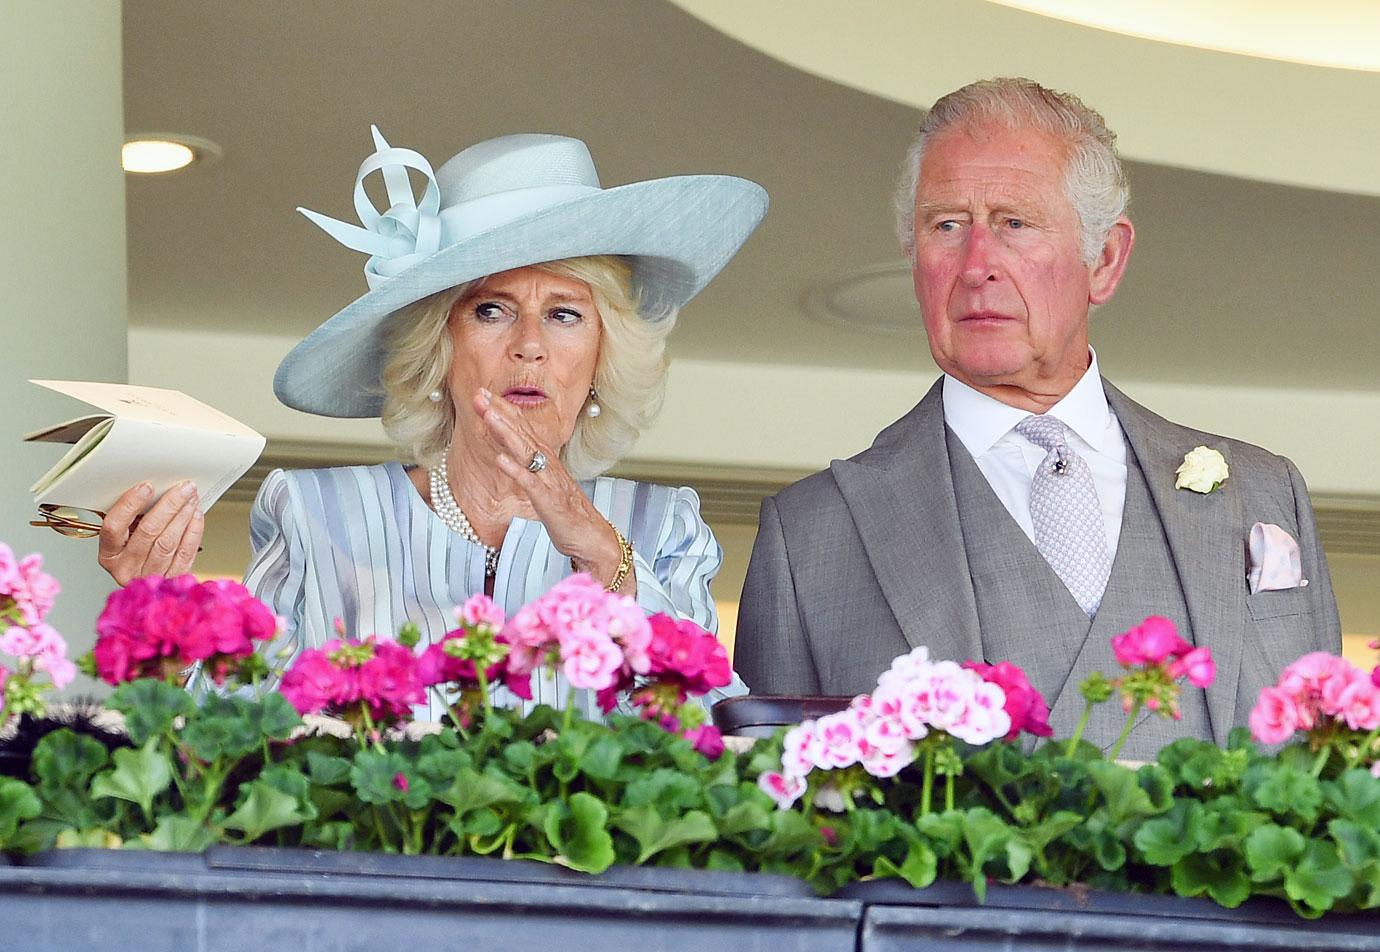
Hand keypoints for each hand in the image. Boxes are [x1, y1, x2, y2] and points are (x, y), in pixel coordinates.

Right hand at [98, 481, 203, 585]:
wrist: (150, 585)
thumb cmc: (136, 551)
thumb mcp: (125, 534)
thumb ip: (133, 517)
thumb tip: (155, 489)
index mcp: (109, 554)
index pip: (113, 527)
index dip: (129, 505)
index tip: (146, 487)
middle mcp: (127, 567)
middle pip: (148, 532)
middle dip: (168, 505)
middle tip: (183, 488)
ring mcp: (150, 575)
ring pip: (168, 542)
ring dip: (183, 515)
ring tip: (191, 498)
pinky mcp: (172, 578)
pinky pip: (185, 553)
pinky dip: (193, 531)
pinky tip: (196, 516)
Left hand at [474, 388, 633, 594]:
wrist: (591, 536)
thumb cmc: (567, 512)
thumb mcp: (545, 482)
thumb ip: (531, 464)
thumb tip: (510, 451)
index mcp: (546, 459)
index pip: (523, 427)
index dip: (503, 409)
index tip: (484, 392)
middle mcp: (548, 464)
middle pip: (521, 432)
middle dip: (499, 412)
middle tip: (480, 393)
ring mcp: (548, 481)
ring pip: (525, 451)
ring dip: (505, 432)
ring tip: (487, 416)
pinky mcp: (548, 500)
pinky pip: (530, 483)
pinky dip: (515, 470)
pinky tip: (499, 460)